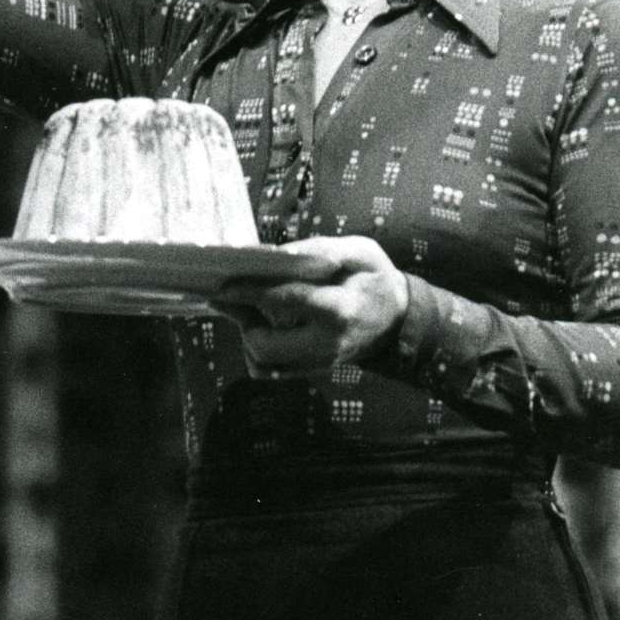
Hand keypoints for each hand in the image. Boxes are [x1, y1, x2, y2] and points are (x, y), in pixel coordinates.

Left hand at [210, 235, 408, 375]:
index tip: (222, 283)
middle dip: (242, 319)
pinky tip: (258, 323)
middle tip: (229, 295)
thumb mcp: (360, 252)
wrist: (397, 320)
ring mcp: (319, 362)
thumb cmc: (375, 279)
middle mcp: (326, 344)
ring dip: (246, 335)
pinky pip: (270, 370)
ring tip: (242, 306)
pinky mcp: (311, 370)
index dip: (250, 291)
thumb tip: (279, 253)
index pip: (285, 300)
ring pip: (263, 363)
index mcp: (339, 310)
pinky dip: (256, 349)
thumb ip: (321, 249)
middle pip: (265, 344)